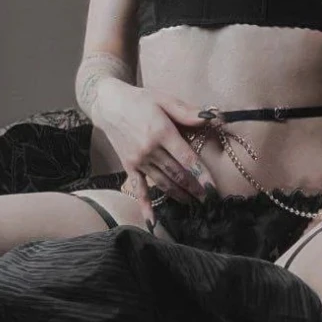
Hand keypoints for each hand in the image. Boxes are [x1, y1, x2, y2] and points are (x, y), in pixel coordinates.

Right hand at [90, 79, 216, 226]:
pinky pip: (138, 189)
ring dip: (179, 195)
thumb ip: (187, 111)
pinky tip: (151, 222)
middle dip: (195, 188)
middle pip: (177, 174)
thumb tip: (212, 117)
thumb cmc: (140, 100)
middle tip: (210, 201)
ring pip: (163, 182)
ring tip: (193, 205)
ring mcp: (138, 160)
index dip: (201, 174)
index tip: (213, 189)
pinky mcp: (128, 166)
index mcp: (161, 132)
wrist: (108, 104)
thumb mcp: (164, 99)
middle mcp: (149, 149)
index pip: (186, 158)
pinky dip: (145, 206)